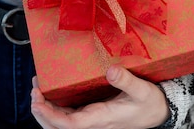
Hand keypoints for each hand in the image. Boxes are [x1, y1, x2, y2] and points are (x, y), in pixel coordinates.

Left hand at [31, 65, 169, 128]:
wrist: (159, 113)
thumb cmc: (151, 103)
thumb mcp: (142, 90)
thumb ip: (126, 80)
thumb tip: (110, 70)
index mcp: (102, 119)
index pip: (70, 125)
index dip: (50, 116)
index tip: (37, 101)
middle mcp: (93, 123)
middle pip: (58, 128)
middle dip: (41, 113)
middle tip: (34, 90)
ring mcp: (91, 121)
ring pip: (61, 124)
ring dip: (45, 110)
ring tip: (37, 89)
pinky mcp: (92, 115)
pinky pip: (68, 117)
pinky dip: (55, 107)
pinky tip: (50, 92)